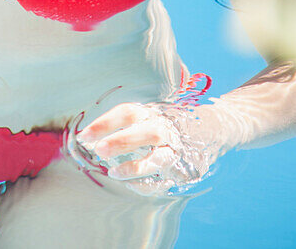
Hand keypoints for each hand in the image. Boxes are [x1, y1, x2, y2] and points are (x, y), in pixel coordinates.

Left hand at [76, 100, 221, 194]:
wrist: (210, 129)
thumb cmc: (166, 122)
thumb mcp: (146, 115)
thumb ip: (122, 124)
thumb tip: (87, 137)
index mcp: (151, 111)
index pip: (127, 112)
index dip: (105, 123)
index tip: (84, 136)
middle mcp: (164, 128)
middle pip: (144, 132)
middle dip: (120, 141)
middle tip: (98, 151)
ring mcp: (175, 149)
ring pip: (157, 159)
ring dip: (134, 167)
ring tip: (113, 173)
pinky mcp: (183, 168)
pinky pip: (163, 180)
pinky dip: (145, 184)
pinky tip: (130, 184)